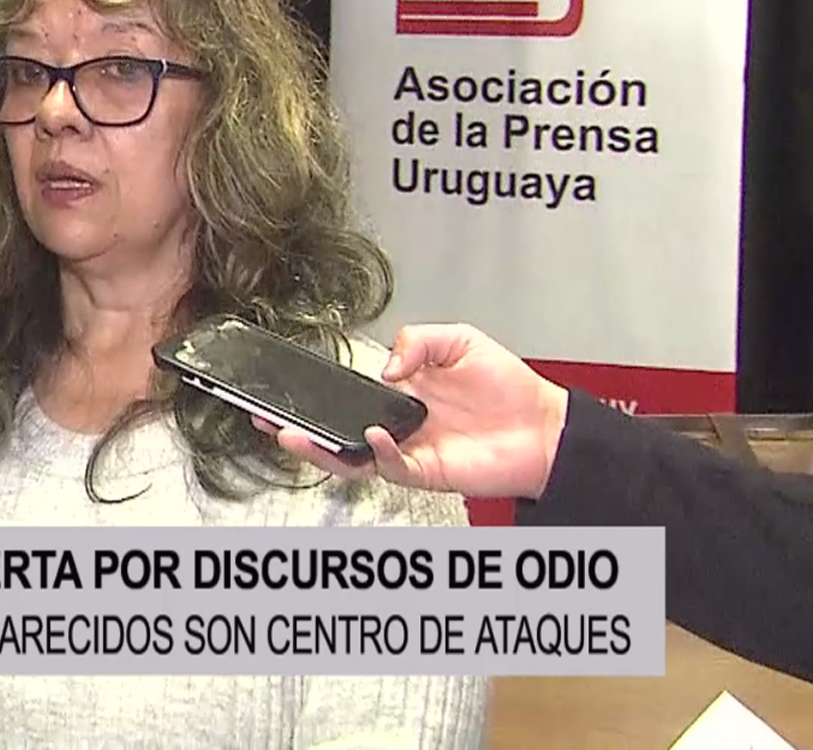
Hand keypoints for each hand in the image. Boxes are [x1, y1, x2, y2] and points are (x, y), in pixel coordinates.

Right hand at [256, 323, 569, 499]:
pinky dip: (377, 452)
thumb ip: (418, 341)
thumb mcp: (460, 340)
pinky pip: (390, 467)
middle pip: (335, 431)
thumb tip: (383, 367)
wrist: (545, 426)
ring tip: (292, 435)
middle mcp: (397, 425)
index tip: (283, 385)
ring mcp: (408, 451)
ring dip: (319, 450)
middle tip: (267, 418)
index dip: (314, 393)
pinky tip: (371, 435)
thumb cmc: (509, 387)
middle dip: (297, 427)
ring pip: (350, 457)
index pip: (345, 394)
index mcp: (399, 393)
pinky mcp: (426, 472)